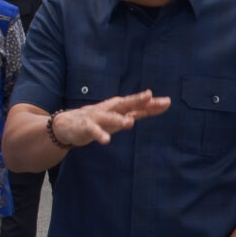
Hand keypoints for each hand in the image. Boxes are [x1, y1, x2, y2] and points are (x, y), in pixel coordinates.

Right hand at [54, 90, 172, 147]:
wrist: (68, 124)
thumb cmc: (100, 118)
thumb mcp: (121, 115)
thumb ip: (140, 111)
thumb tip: (161, 105)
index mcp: (120, 107)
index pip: (139, 105)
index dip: (152, 104)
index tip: (167, 102)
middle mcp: (111, 109)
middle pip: (125, 104)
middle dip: (136, 100)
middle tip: (149, 96)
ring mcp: (98, 117)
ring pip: (110, 117)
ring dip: (119, 119)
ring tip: (129, 123)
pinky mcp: (87, 126)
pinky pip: (94, 131)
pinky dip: (100, 135)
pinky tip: (106, 140)